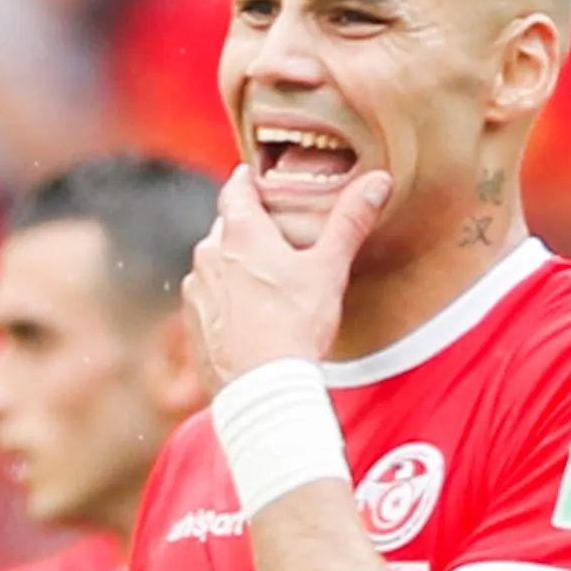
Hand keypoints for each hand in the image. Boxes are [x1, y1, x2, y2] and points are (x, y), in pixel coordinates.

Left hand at [183, 161, 389, 384]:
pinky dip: (225, 300)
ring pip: (215, 263)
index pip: (236, 188)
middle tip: (278, 238)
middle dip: (249, 228)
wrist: (262, 390)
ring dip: (235, 266)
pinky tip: (250, 317)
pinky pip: (208, 299)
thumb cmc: (295, 327)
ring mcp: (195, 291)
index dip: (251, 181)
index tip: (263, 181)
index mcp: (239, 231)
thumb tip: (378, 180)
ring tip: (267, 282)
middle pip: (227, 227)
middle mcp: (208, 254)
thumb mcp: (329, 269)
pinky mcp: (192, 325)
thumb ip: (350, 221)